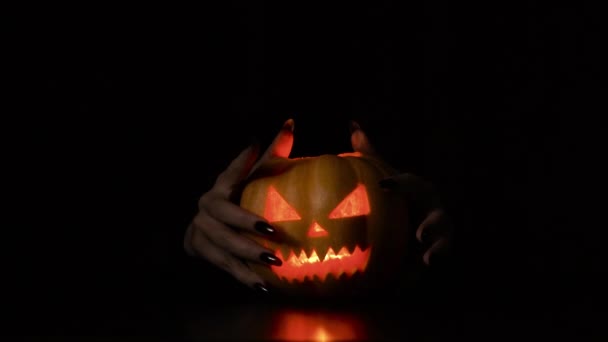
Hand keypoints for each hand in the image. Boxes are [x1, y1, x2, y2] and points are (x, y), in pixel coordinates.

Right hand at [183, 119, 295, 291]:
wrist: (202, 229)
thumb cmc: (238, 198)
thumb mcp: (253, 177)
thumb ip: (271, 154)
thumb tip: (290, 122)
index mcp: (221, 186)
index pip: (230, 173)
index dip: (241, 164)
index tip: (256, 151)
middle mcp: (207, 207)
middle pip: (225, 217)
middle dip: (247, 225)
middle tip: (273, 232)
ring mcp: (201, 231)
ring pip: (224, 245)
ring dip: (248, 256)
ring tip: (274, 263)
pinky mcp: (200, 251)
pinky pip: (223, 266)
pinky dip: (242, 277)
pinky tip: (263, 285)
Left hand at [350, 121, 452, 266]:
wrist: (412, 228)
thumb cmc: (396, 196)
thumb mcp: (385, 176)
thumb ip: (370, 154)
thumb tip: (352, 123)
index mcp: (418, 191)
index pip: (413, 185)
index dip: (401, 184)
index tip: (385, 183)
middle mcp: (432, 211)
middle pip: (437, 216)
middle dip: (432, 223)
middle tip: (420, 233)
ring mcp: (437, 234)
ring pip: (444, 241)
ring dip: (439, 249)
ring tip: (430, 259)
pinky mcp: (435, 254)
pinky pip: (436, 261)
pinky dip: (431, 266)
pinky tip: (421, 274)